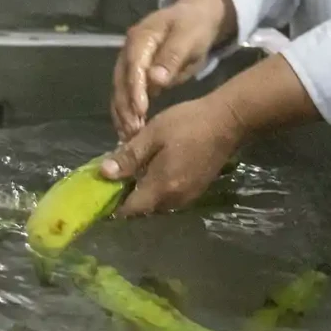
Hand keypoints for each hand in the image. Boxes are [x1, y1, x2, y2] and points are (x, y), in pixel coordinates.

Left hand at [100, 95, 244, 215]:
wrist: (228, 121)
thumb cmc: (188, 124)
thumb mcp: (153, 134)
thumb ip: (129, 157)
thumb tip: (104, 174)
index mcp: (162, 187)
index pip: (130, 210)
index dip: (113, 204)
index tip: (102, 190)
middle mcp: (175, 200)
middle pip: (144, 209)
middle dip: (128, 197)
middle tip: (117, 175)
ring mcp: (189, 197)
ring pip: (157, 204)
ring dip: (144, 193)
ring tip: (135, 170)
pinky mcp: (197, 190)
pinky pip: (171, 197)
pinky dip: (159, 189)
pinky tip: (156, 169)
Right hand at [111, 0, 230, 136]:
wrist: (194, 16)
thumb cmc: (193, 27)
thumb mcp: (189, 38)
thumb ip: (172, 57)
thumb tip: (155, 80)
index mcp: (141, 37)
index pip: (134, 65)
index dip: (135, 89)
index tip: (140, 111)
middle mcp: (129, 49)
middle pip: (121, 80)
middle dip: (125, 106)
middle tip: (132, 131)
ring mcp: (129, 61)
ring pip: (119, 89)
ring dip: (122, 113)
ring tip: (128, 136)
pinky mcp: (134, 73)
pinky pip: (126, 93)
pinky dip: (126, 111)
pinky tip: (128, 130)